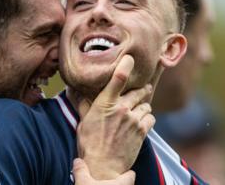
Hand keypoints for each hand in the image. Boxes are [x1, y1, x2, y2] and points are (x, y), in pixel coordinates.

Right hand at [73, 158, 135, 184]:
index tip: (120, 168)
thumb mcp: (83, 183)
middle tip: (110, 176)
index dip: (126, 171)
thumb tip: (77, 161)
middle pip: (128, 183)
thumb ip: (81, 170)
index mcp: (122, 183)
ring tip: (105, 183)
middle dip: (120, 179)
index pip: (131, 175)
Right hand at [76, 55, 154, 179]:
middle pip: (138, 91)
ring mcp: (134, 120)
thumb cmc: (89, 144)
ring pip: (146, 104)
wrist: (103, 167)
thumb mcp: (84, 121)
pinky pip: (151, 117)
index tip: (129, 58)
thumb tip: (74, 90)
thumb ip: (84, 104)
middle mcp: (122, 109)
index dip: (125, 65)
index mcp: (105, 104)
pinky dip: (147, 117)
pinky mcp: (142, 131)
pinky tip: (140, 121)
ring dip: (142, 106)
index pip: (118, 78)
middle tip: (139, 90)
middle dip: (139, 90)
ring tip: (136, 110)